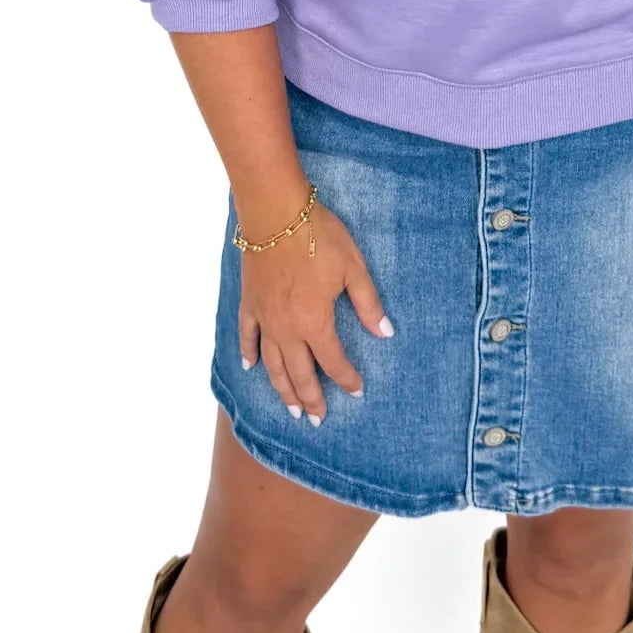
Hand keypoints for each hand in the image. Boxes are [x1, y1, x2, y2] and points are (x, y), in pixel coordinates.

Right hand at [237, 197, 394, 425]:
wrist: (276, 213)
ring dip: (283, 390)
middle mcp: (287, 329)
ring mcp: (265, 318)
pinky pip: (247, 337)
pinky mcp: (249, 303)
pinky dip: (249, 355)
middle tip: (319, 419)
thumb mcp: (353, 267)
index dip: (347, 379)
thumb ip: (368, 303)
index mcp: (315, 322)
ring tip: (291, 409)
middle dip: (312, 399)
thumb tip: (385, 333)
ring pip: (272, 364)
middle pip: (299, 374)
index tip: (357, 391)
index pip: (333, 361)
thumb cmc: (319, 236)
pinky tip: (251, 368)